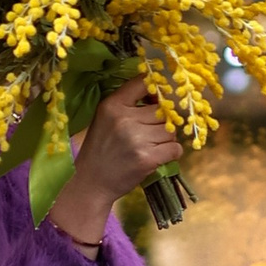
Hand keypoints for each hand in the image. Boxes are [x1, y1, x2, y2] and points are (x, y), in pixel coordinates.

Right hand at [52, 78, 183, 246]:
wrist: (90, 182)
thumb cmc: (101, 149)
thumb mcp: (105, 119)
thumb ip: (128, 105)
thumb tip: (159, 96)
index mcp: (112, 105)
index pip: (144, 83)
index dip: (156, 90)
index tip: (156, 100)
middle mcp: (124, 119)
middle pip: (162, 111)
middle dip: (161, 122)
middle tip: (150, 135)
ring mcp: (136, 139)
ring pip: (171, 131)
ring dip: (166, 140)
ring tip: (151, 148)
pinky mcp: (147, 158)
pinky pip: (175, 148)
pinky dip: (171, 153)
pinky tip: (158, 157)